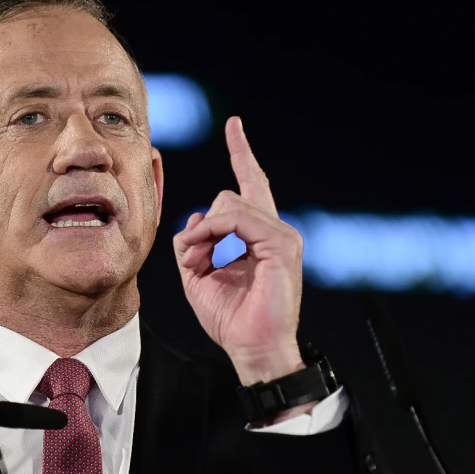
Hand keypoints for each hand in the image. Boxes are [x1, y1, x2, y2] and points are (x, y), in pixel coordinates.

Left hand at [173, 117, 306, 388]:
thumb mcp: (199, 276)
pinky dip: (213, 231)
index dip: (242, 152)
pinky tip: (204, 250)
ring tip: (197, 261)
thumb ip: (194, 244)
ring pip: (229, 204)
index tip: (234, 125)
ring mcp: (282, 236)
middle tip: (192, 257)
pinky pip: (237, 218)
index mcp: (260, 235)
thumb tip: (194, 220)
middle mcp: (275, 230)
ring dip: (203, 231)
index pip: (251, 184)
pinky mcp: (281, 245)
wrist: (253, 349)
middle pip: (230, 195)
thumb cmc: (231, 319)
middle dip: (202, 223)